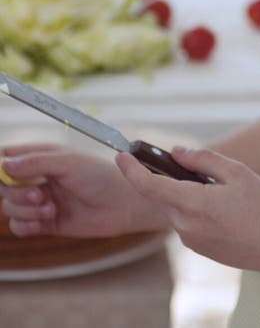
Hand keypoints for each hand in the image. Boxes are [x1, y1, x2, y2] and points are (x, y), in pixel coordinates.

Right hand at [0, 144, 169, 237]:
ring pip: (10, 206)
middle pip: (5, 185)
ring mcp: (41, 200)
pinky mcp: (45, 222)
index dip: (1, 164)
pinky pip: (19, 226)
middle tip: (40, 194)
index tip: (2, 173)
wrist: (123, 205)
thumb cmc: (102, 176)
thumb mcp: (69, 163)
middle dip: (16, 191)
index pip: (9, 156)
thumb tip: (5, 164)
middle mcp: (39, 177)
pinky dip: (27, 224)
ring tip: (51, 207)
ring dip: (25, 209)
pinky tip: (47, 219)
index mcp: (44, 156)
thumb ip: (36, 163)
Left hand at [116, 146, 259, 270]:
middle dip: (174, 179)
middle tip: (196, 166)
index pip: (149, 186)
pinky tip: (225, 208)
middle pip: (166, 195)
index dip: (131, 170)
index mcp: (191, 203)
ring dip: (189, 195)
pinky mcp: (200, 250)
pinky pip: (189, 223)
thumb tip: (178, 153)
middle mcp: (185, 225)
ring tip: (224, 191)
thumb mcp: (235, 171)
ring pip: (179, 209)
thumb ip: (203, 159)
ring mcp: (192, 241)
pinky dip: (198, 210)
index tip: (121, 156)